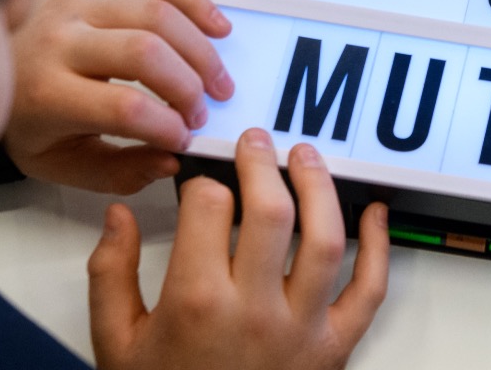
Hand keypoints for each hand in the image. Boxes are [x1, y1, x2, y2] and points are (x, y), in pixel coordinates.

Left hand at [3, 0, 234, 193]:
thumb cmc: (23, 112)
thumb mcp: (57, 162)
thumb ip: (117, 171)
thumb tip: (170, 160)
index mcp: (46, 92)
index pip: (124, 107)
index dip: (168, 126)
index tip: (184, 140)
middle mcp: (60, 40)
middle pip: (147, 54)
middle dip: (190, 88)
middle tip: (204, 112)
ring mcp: (78, 4)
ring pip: (158, 15)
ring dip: (201, 51)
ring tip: (217, 80)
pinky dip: (194, 1)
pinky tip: (214, 28)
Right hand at [88, 129, 389, 369]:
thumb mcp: (116, 343)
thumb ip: (110, 275)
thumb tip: (116, 216)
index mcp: (196, 304)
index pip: (208, 209)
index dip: (204, 183)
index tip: (203, 183)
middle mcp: (254, 311)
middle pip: (271, 212)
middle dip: (262, 163)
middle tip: (256, 144)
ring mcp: (301, 328)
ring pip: (325, 239)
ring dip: (320, 188)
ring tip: (307, 158)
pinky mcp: (335, 346)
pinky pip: (370, 290)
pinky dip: (379, 247)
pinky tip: (373, 214)